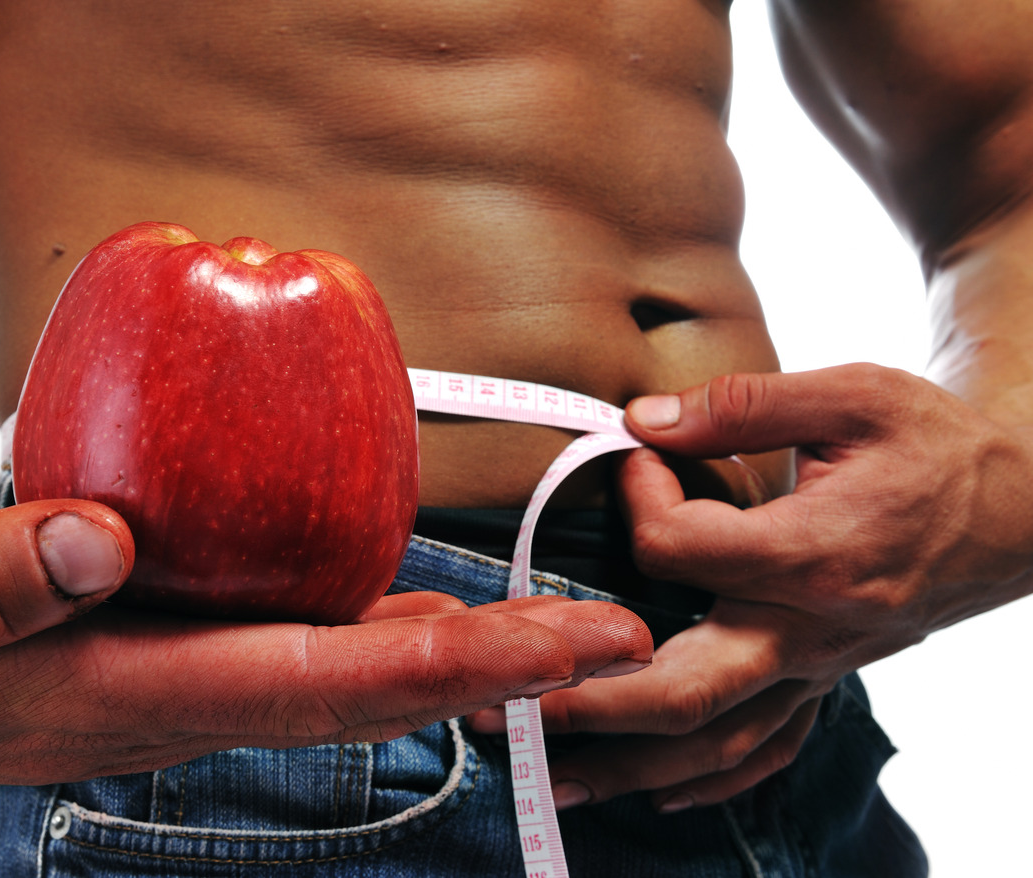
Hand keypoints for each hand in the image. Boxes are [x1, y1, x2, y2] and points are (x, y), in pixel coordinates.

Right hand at [0, 500, 651, 793]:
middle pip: (354, 689)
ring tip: (557, 628)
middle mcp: (166, 698)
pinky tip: (422, 595)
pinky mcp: (163, 644)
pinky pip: (289, 634)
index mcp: (108, 697)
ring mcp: (172, 678)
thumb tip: (101, 544)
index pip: (297, 685)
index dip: (428, 666)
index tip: (539, 650)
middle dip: (490, 671)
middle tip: (613, 643)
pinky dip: (375, 620)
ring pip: (336, 670)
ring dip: (454, 653)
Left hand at [479, 364, 1032, 811]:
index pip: (675, 547)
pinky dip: (708, 779)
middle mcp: (807, 629)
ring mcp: (818, 667)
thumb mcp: (854, 395)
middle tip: (500, 706)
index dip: (637, 493)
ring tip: (548, 780)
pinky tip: (657, 790)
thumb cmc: (936, 444)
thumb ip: (742, 406)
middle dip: (579, 704)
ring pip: (714, 744)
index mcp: (809, 554)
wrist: (1027, 505)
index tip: (634, 456)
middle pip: (678, 693)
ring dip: (624, 765)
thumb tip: (643, 421)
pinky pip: (766, 750)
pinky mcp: (828, 679)